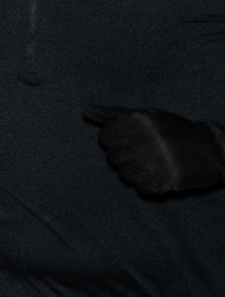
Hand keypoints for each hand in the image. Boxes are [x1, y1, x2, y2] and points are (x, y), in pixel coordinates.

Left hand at [83, 105, 224, 199]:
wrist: (211, 150)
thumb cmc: (175, 130)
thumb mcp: (148, 116)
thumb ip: (114, 114)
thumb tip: (85, 110)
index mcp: (137, 122)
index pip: (105, 137)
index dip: (117, 139)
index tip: (133, 138)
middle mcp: (142, 140)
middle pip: (112, 156)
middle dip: (126, 155)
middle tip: (148, 151)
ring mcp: (151, 162)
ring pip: (124, 173)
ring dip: (137, 170)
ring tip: (157, 161)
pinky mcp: (159, 182)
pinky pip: (140, 186)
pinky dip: (149, 182)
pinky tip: (163, 172)